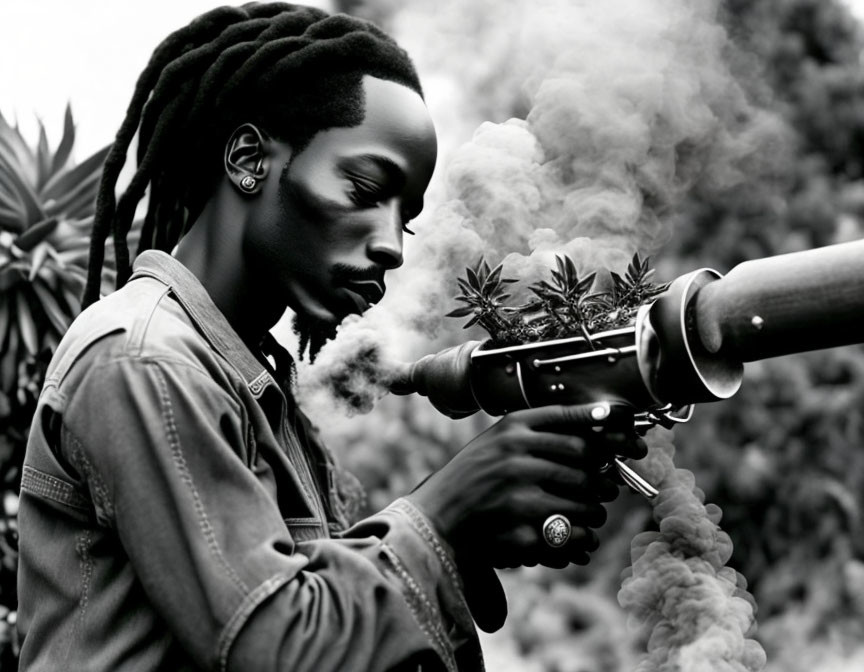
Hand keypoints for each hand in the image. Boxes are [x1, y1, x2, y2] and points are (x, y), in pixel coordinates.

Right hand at [405, 402, 645, 569]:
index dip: (611, 441)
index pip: (578, 430)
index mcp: (514, 429)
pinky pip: (571, 538)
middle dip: (603, 483)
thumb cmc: (475, 473)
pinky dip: (580, 541)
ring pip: (585, 505)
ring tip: (590, 514)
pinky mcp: (519, 533)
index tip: (631, 448)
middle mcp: (516, 458)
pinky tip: (574, 539)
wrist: (437, 516)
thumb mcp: (503, 436)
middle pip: (586, 468)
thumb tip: (607, 420)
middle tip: (605, 489)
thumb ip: (548, 425)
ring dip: (595, 513)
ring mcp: (518, 497)